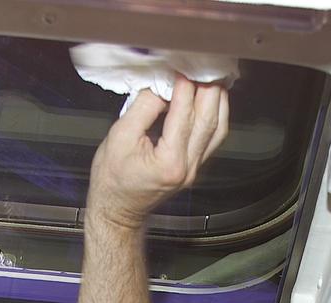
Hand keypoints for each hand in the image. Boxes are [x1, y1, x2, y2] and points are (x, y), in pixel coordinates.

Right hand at [87, 75, 229, 229]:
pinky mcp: (194, 167)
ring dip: (217, 101)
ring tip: (211, 78)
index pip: (184, 115)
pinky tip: (210, 100)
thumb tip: (162, 86)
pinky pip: (212, 138)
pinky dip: (214, 115)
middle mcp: (188, 167)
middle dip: (208, 89)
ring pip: (217, 129)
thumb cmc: (113, 179)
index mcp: (169, 162)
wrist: (118, 209)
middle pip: (208, 120)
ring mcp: (194, 169)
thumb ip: (143, 109)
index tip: (181, 67)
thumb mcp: (119, 137)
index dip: (184, 87)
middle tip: (203, 66)